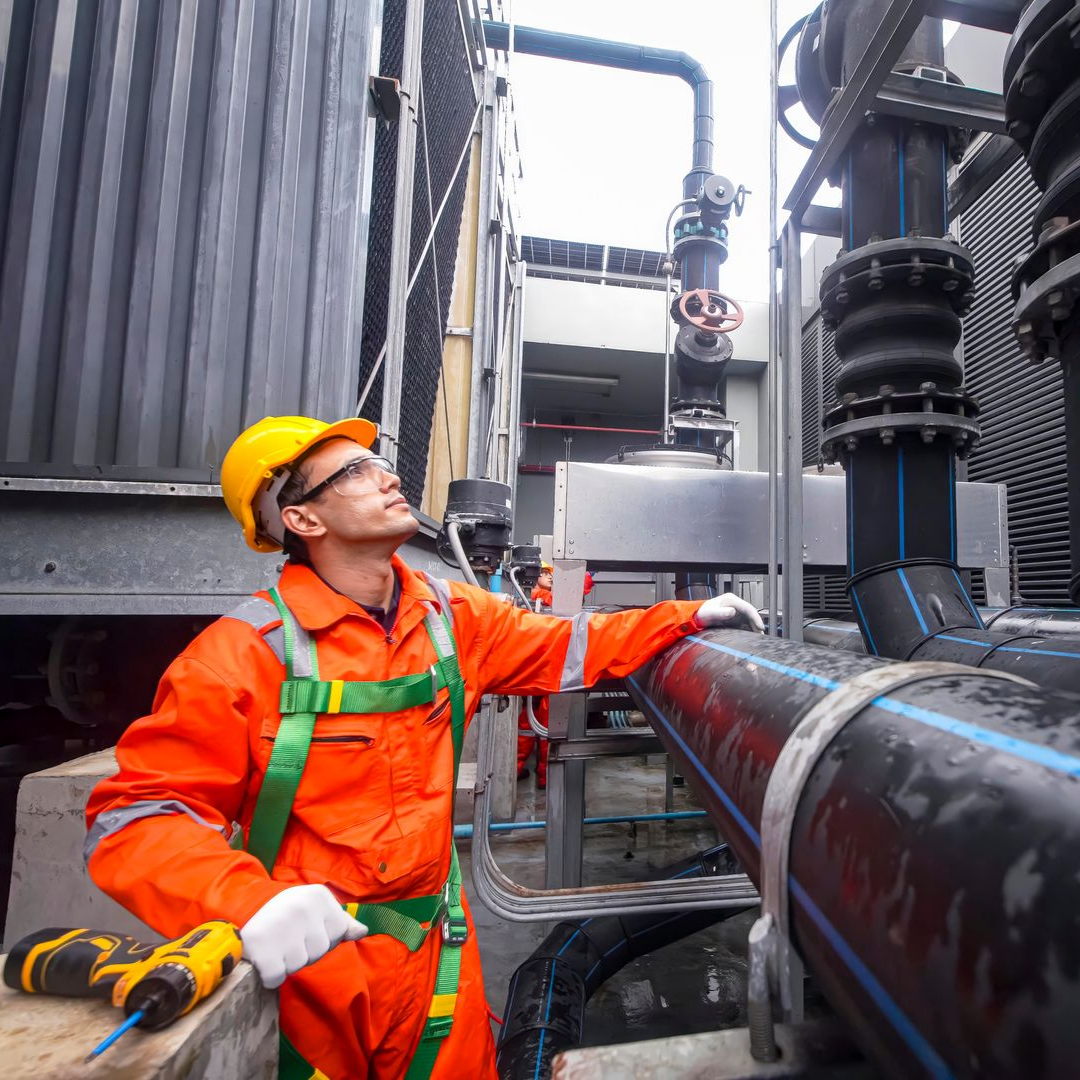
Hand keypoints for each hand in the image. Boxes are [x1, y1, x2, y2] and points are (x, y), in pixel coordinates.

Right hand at [240, 884, 366, 988]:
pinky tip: (265, 960)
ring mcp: (282, 926)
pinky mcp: (262, 948)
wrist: (241, 917)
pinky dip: (271, 976)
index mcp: (318, 894)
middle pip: (320, 950)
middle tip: (288, 938)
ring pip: (300, 964)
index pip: (339, 931)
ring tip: (276, 946)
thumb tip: (363, 931)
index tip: (306, 928)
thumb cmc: (286, 915)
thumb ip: (339, 921)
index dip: (323, 937)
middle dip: (306, 951)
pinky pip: (278, 976)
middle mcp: (302, 906)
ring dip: (288, 963)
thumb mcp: (315, 909)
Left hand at [693, 593, 764, 632]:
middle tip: (761, 635)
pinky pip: (745, 625)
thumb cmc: (702, 613)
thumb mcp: (710, 613)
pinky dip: (749, 630)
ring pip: (749, 620)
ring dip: (754, 628)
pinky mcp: (735, 619)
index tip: (759, 626)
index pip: (748, 608)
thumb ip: (720, 613)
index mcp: (731, 600)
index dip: (755, 617)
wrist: (697, 618)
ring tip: (759, 638)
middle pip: (751, 614)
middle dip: (757, 624)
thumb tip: (732, 612)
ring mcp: (736, 612)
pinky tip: (752, 637)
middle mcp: (735, 605)